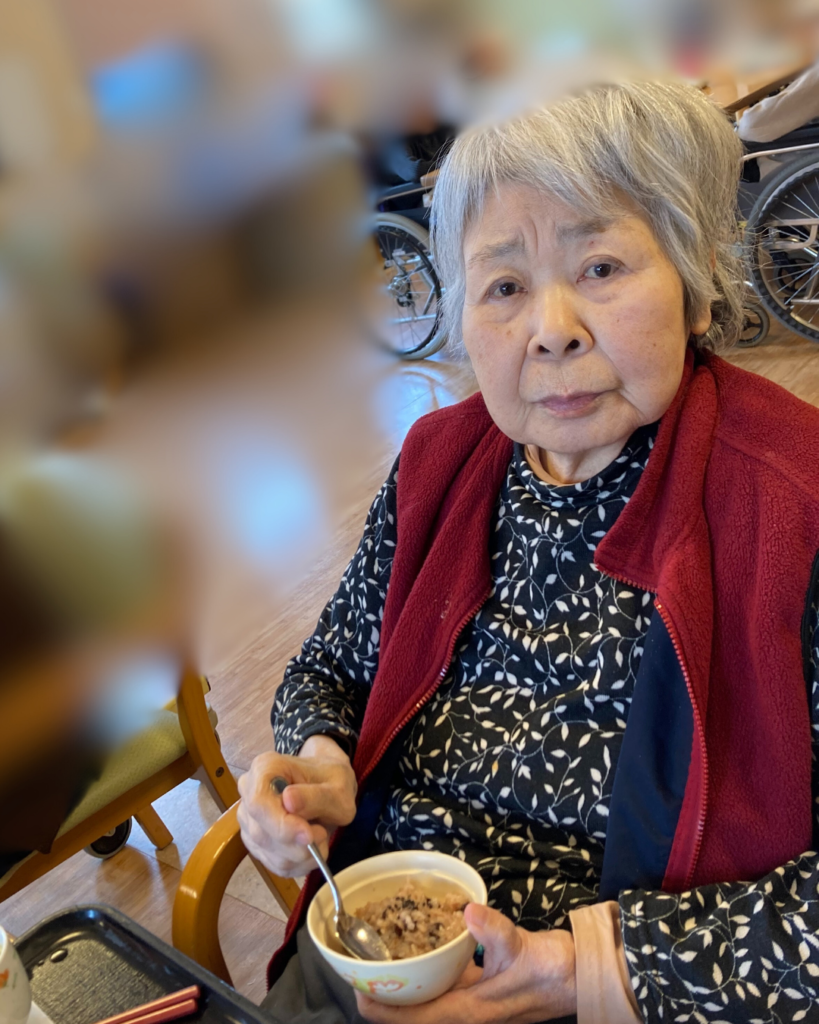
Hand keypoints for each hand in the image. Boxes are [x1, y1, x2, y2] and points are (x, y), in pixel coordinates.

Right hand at [237, 735, 356, 876]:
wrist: (327, 784)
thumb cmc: (331, 780)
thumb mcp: (338, 786)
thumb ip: (317, 796)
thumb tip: (288, 801)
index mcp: (264, 768)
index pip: (259, 804)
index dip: (281, 825)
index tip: (309, 835)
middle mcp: (249, 792)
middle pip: (261, 833)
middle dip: (296, 844)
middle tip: (323, 834)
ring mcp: (249, 818)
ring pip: (268, 852)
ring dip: (300, 855)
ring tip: (321, 836)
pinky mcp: (255, 841)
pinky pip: (274, 863)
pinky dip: (299, 864)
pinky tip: (313, 848)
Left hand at [355, 904, 575, 1023]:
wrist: (581, 976)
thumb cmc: (552, 970)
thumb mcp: (522, 948)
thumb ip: (494, 931)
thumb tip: (467, 910)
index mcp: (469, 1011)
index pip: (414, 1019)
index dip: (382, 1010)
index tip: (356, 992)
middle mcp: (465, 1011)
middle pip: (414, 1011)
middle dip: (386, 995)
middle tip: (361, 967)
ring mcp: (472, 1001)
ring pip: (428, 998)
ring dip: (405, 983)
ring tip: (380, 957)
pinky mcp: (480, 988)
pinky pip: (445, 983)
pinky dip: (428, 969)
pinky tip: (419, 945)